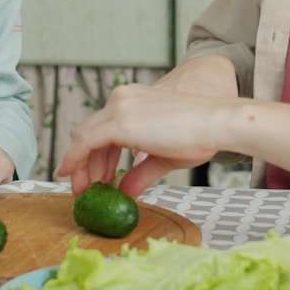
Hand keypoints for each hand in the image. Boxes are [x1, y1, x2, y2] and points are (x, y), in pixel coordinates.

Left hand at [56, 83, 226, 196]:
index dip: (94, 152)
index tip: (92, 174)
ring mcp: (118, 108)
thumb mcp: (163, 156)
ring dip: (79, 164)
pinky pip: (85, 142)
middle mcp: (121, 98)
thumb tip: (125, 192)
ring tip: (83, 188)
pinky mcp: (118, 122)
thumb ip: (140, 172)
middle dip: (84, 161)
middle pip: (89, 131)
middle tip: (84, 186)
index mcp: (132, 100)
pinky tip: (74, 176)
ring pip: (84, 136)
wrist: (215, 123)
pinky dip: (75, 159)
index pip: (103, 126)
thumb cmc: (199, 135)